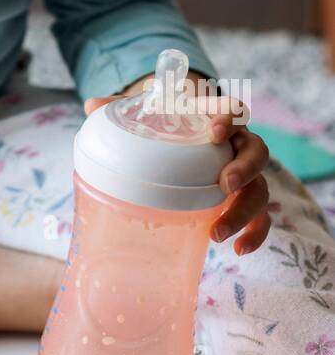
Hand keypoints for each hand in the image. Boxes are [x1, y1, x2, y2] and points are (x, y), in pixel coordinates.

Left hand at [83, 75, 270, 254]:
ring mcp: (244, 173)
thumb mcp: (145, 113)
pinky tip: (238, 249)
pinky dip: (255, 234)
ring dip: (245, 210)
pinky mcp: (245, 198)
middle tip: (223, 185)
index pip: (233, 110)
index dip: (228, 117)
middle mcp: (237, 143)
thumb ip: (120, 108)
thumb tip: (91, 105)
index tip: (215, 131)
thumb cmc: (164, 123)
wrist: (181, 135)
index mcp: (215, 117)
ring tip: (217, 232)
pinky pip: (262, 217)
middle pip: (257, 151)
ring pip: (261, 188)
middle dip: (245, 169)